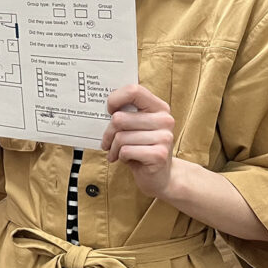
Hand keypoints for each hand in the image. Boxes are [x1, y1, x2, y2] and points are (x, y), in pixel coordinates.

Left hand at [101, 84, 175, 198]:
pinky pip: (125, 151)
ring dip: (113, 148)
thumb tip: (102, 106)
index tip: (109, 111)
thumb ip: (126, 113)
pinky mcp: (159, 155)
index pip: (134, 90)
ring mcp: (164, 137)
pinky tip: (126, 159)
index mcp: (159, 107)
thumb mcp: (135, 126)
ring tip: (116, 152)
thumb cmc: (141, 147)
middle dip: (108, 133)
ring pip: (120, 137)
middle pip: (120, 118)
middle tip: (107, 141)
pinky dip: (120, 156)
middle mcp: (165, 120)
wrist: (160, 176)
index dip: (115, 99)